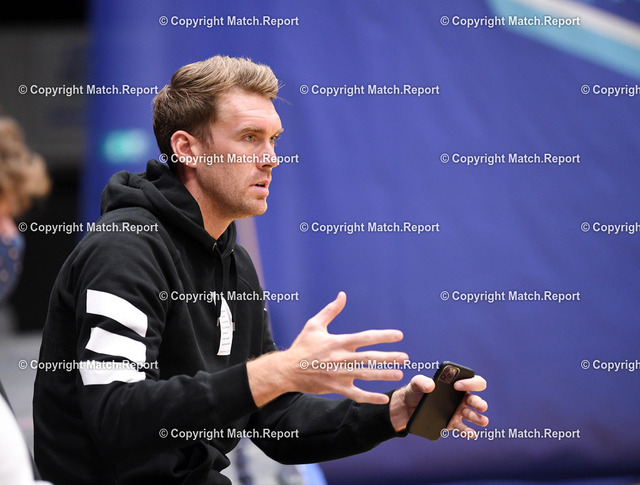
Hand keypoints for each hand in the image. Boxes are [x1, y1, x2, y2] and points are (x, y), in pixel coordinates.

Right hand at [247, 292, 407, 405]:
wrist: (287, 370)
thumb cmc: (302, 346)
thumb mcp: (314, 325)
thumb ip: (331, 310)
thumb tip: (342, 295)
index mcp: (338, 342)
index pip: (365, 337)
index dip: (383, 336)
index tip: (398, 335)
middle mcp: (341, 358)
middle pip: (369, 358)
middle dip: (389, 357)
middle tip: (405, 358)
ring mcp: (339, 374)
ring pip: (366, 375)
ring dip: (383, 375)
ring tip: (399, 374)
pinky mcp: (336, 388)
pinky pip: (356, 394)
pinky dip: (370, 397)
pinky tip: (383, 398)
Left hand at [389, 374, 488, 435]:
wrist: (407, 407)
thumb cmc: (416, 391)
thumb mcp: (416, 383)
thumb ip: (421, 381)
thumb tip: (431, 386)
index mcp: (456, 384)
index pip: (472, 381)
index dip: (469, 382)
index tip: (457, 385)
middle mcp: (460, 398)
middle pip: (475, 399)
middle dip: (478, 402)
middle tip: (480, 406)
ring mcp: (457, 411)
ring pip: (472, 414)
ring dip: (476, 417)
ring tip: (479, 420)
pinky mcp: (452, 423)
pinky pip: (462, 427)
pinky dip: (467, 431)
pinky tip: (471, 433)